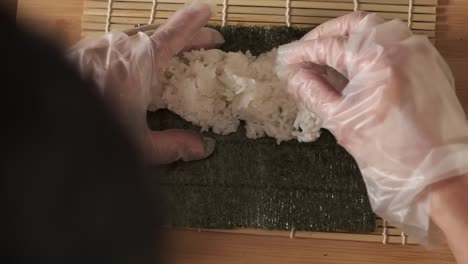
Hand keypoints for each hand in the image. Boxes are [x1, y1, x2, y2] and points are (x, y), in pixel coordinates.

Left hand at [68, 0, 222, 163]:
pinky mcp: (83, 50)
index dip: (193, 23)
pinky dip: (136, 44)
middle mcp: (120, 47)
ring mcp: (99, 46)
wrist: (44, 120)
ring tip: (176, 48)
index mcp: (139, 65)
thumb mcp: (137, 146)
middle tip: (207, 40)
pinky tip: (136, 58)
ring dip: (160, 38)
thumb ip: (171, 145)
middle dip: (186, 33)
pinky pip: (118, 41)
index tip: (207, 10)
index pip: (173, 36)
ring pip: (138, 34)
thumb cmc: (92, 134)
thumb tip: (201, 149)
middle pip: (160, 32)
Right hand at [277, 11, 467, 245]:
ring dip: (348, 39)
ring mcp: (419, 51)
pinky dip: (371, 47)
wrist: (438, 172)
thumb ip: (313, 93)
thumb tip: (293, 77)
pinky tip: (357, 67)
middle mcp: (401, 46)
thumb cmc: (391, 153)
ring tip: (329, 61)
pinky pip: (395, 41)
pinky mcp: (429, 62)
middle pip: (354, 25)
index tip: (286, 59)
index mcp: (377, 62)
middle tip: (306, 53)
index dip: (303, 52)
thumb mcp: (342, 123)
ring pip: (376, 29)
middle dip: (325, 35)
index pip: (329, 46)